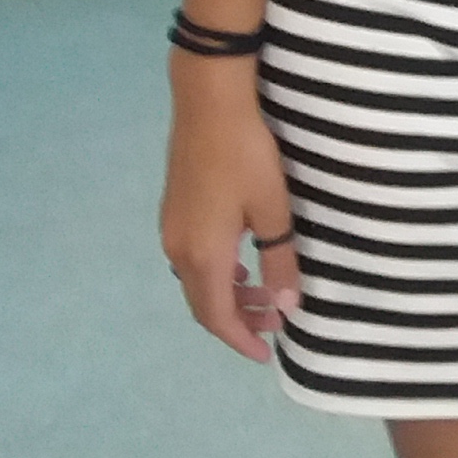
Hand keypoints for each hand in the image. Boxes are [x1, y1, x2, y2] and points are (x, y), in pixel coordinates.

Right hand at [160, 63, 302, 361]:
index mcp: (203, 255)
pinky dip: (218, 272)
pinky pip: (193, 259)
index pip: (218, 316)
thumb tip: (285, 305)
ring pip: (198, 280)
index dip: (241, 339)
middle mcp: (178, 248)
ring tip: (264, 291)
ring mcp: (172, 228)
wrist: (209, 103)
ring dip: (228, 294)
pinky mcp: (174, 210)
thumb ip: (280, 260)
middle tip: (273, 323)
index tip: (265, 354)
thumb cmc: (247, 156)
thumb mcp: (274, 211)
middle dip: (237, 320)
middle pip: (204, 303)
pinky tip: (241, 260)